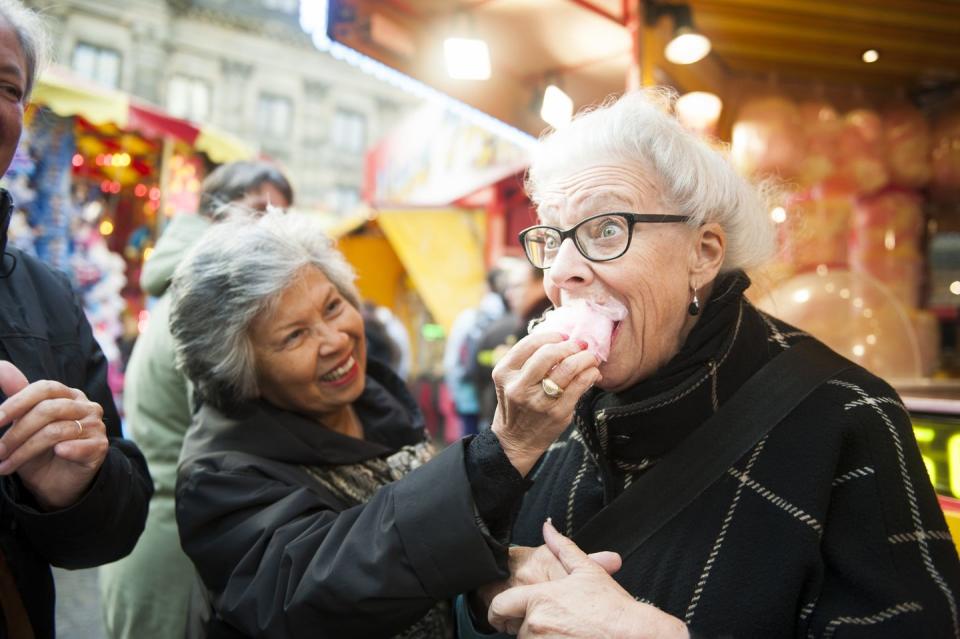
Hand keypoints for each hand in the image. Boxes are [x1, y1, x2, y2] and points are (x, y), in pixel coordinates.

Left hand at [0, 361, 108, 510]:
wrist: (57, 485)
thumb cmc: (39, 452)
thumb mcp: (23, 424)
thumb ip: (16, 396)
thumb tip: (0, 366)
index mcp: (68, 395)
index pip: (44, 389)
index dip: (17, 402)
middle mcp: (85, 406)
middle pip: (49, 409)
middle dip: (17, 432)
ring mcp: (95, 426)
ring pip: (57, 430)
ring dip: (25, 450)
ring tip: (6, 465)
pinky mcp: (100, 446)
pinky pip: (81, 445)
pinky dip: (67, 450)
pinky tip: (57, 454)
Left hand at [489, 520, 689, 638]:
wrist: (634, 636)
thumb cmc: (613, 608)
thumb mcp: (587, 571)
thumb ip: (562, 548)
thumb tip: (548, 529)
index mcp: (540, 598)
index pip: (499, 605)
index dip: (497, 611)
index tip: (500, 616)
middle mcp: (536, 624)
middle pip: (516, 628)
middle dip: (529, 626)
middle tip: (553, 623)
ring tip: (566, 633)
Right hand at [491, 332, 600, 475]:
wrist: (515, 441)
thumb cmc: (517, 405)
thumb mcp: (511, 381)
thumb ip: (528, 361)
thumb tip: (563, 340)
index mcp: (504, 373)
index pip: (529, 344)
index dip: (551, 336)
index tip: (563, 336)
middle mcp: (519, 386)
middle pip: (548, 354)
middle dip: (570, 346)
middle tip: (580, 345)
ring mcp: (538, 401)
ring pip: (568, 368)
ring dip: (585, 358)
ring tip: (590, 358)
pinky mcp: (557, 413)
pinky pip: (580, 386)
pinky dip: (590, 374)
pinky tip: (592, 373)